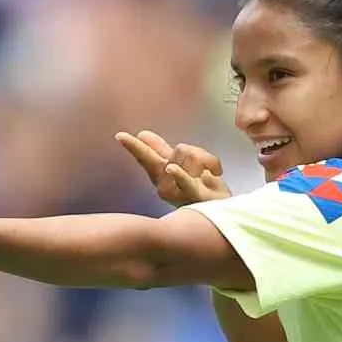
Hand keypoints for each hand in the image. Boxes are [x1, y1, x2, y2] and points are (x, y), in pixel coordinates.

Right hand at [115, 130, 230, 207]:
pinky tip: (171, 169)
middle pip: (173, 152)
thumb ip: (161, 151)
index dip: (133, 146)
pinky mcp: (192, 195)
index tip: (120, 135)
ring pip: (189, 154)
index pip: (145, 157)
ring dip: (207, 158)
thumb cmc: (200, 188)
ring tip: (211, 172)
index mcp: (161, 175)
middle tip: (150, 146)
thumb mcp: (180, 165)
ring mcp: (177, 191)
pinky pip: (185, 181)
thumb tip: (142, 134)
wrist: (221, 208)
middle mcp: (164, 185)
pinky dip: (178, 174)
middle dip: (145, 149)